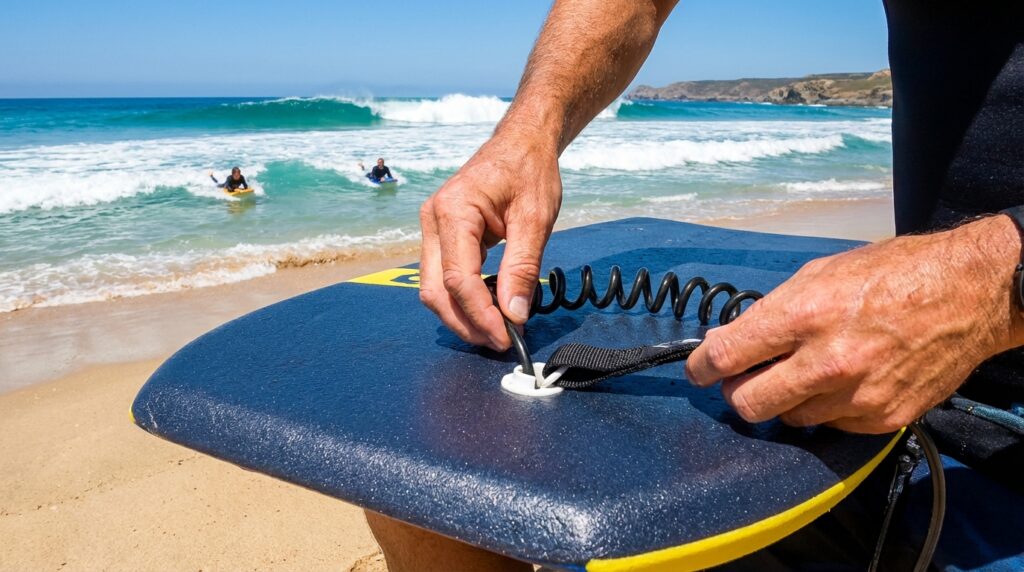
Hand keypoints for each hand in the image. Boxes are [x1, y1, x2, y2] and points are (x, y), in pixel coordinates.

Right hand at [419, 133, 561, 349]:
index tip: (506, 337)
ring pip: (435, 288)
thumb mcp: (535, 219)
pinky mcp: (440, 236)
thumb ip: (522, 267)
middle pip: (436, 291)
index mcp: (454, 211)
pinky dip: (462, 299)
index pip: (459, 279)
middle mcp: (433, 220)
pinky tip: (488, 309)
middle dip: (465, 323)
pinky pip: (443, 277)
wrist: (521, 144)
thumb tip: (514, 315)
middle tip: (499, 342)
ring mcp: (432, 228)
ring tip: (496, 330)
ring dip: (461, 315)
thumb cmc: (529, 171)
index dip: (481, 315)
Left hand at [685, 215, 1023, 433]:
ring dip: (783, 400)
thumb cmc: (894, 273)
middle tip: (742, 378)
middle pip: (747, 404)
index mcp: (804, 316)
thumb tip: (730, 339)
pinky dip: (824, 408)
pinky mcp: (880, 418)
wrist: (970, 293)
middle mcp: (826, 363)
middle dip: (736, 391)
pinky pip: (829, 425)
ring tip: (802, 372)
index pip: (726, 356)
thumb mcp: (820, 273)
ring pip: (787, 419)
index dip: (700, 366)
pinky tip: (838, 382)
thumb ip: (772, 310)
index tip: (696, 369)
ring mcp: (855, 396)